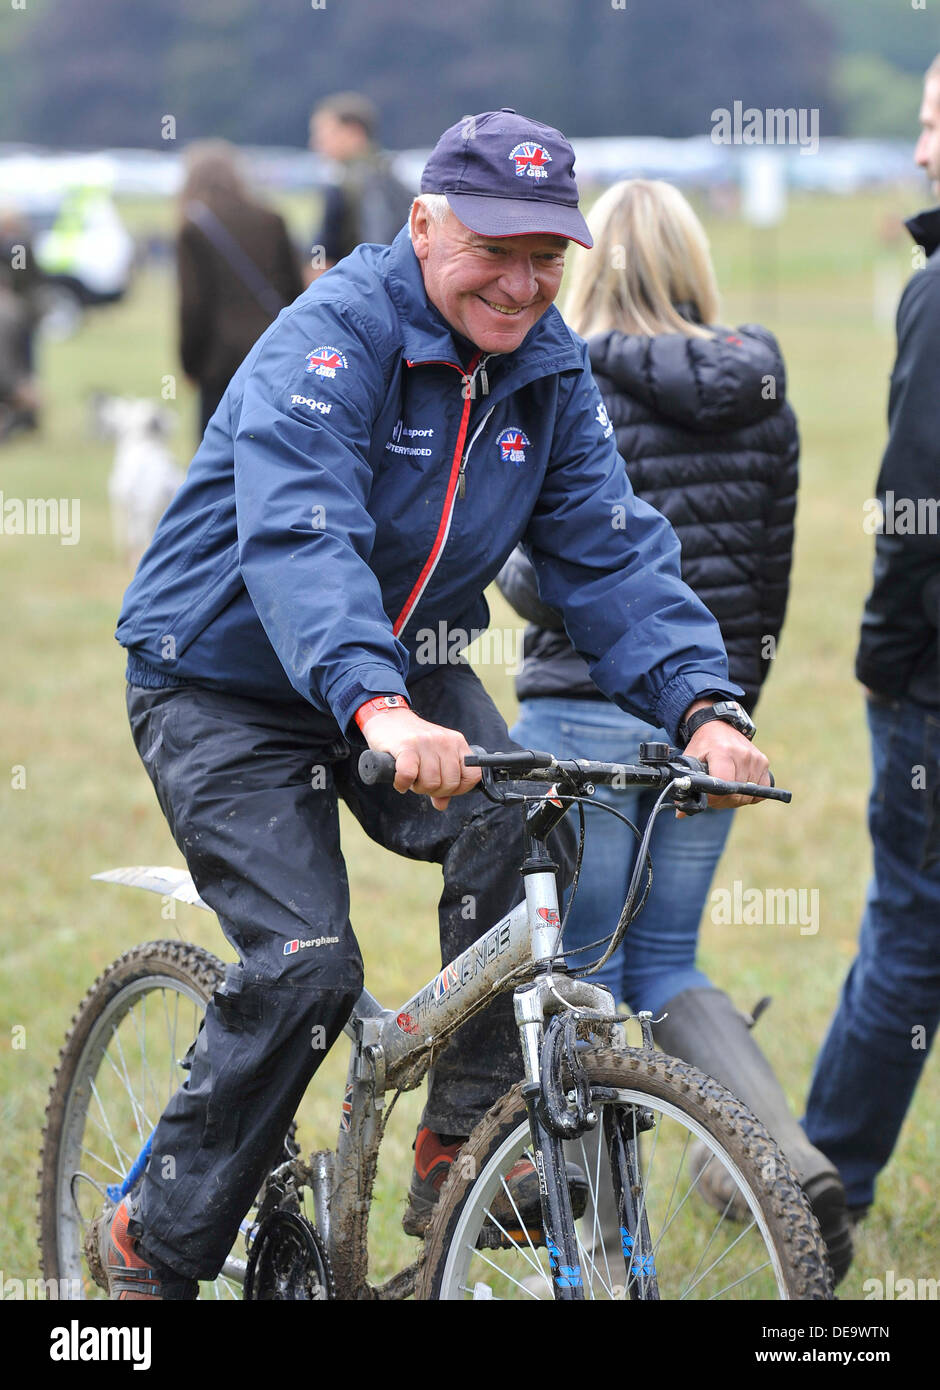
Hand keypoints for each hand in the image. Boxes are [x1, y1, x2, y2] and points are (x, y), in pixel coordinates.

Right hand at [361, 708, 480, 810]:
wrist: (388, 717)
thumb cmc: (412, 741)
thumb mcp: (433, 757)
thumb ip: (442, 781)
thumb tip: (442, 805)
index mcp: (457, 743)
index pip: (473, 775)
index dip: (459, 789)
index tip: (444, 788)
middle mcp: (445, 741)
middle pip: (450, 783)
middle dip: (434, 790)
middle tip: (422, 781)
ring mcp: (426, 742)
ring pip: (431, 782)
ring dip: (418, 787)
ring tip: (411, 777)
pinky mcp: (406, 746)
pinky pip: (409, 775)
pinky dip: (403, 783)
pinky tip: (400, 781)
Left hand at [681, 718, 769, 812]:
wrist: (719, 725)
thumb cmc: (703, 744)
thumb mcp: (690, 760)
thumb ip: (686, 785)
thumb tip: (680, 814)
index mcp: (722, 752)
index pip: (723, 786)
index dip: (713, 798)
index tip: (706, 797)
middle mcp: (742, 755)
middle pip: (736, 794)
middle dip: (723, 800)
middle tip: (713, 795)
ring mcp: (755, 759)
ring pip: (748, 794)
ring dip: (736, 798)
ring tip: (725, 789)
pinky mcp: (763, 762)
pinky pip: (761, 789)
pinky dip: (750, 794)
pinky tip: (739, 788)